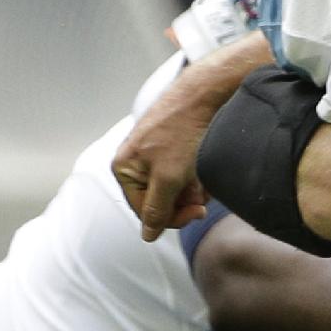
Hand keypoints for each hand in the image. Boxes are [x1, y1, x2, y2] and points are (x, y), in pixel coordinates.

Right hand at [113, 91, 212, 241]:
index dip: (173, 217)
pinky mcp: (173, 146)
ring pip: (176, 187)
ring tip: (205, 175)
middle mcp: (135, 162)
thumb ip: (157, 209)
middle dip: (185, 199)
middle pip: (161, 200)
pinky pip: (185, 172)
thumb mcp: (168, 178)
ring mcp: (154, 154)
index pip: (145, 211)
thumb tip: (147, 235)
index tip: (197, 211)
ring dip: (194, 188)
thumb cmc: (182, 132)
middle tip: (203, 193)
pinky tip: (207, 167)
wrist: (204, 95)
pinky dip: (198, 174)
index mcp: (124, 169)